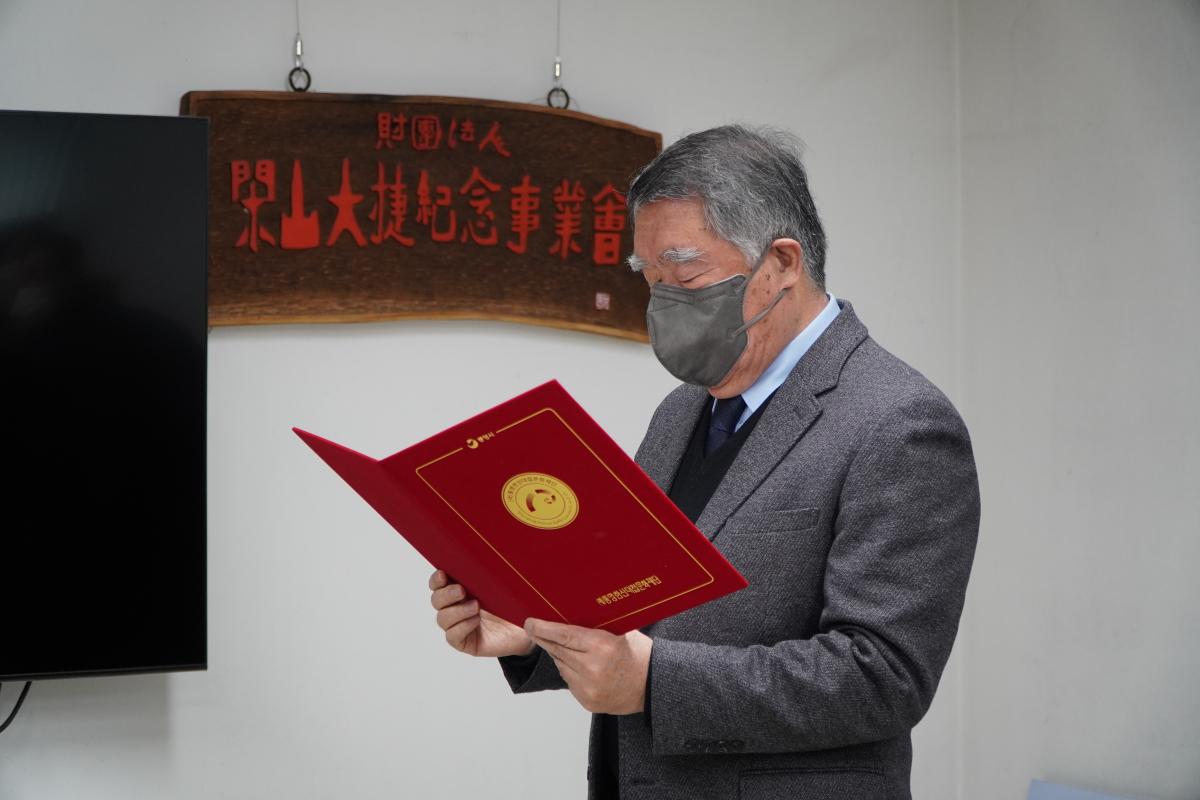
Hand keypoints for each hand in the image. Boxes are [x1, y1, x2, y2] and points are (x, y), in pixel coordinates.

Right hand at [429, 569, 534, 657]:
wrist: (528, 628)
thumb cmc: (514, 604)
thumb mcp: (503, 584)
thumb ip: (491, 572)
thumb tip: (484, 555)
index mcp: (461, 589)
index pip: (438, 584)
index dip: (436, 579)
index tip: (443, 574)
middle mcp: (456, 607)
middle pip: (436, 600)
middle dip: (446, 594)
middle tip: (462, 591)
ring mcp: (459, 625)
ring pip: (442, 619)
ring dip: (457, 611)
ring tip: (475, 606)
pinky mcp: (465, 642)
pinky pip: (452, 636)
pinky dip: (462, 626)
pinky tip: (475, 621)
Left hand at [524, 618, 652, 714]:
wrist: (652, 686)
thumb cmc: (638, 654)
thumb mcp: (621, 631)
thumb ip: (595, 625)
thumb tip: (567, 612)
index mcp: (602, 646)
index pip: (564, 635)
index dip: (543, 628)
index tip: (530, 622)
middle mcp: (593, 668)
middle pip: (558, 650)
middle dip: (543, 638)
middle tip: (532, 627)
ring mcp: (589, 688)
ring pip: (561, 666)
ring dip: (559, 654)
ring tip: (564, 646)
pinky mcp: (587, 701)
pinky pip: (569, 681)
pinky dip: (569, 671)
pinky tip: (579, 664)